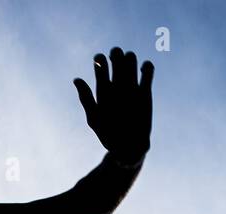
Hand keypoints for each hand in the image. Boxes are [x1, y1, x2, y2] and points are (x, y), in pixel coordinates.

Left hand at [73, 47, 153, 163]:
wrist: (127, 147)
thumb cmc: (108, 135)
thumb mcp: (94, 118)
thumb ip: (86, 98)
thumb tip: (76, 79)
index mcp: (103, 87)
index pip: (100, 61)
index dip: (100, 58)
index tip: (101, 67)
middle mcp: (117, 83)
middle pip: (117, 55)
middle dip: (116, 54)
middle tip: (117, 64)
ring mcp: (132, 86)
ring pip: (132, 58)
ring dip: (131, 58)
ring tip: (129, 71)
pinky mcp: (146, 91)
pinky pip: (149, 69)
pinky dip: (147, 65)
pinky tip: (143, 72)